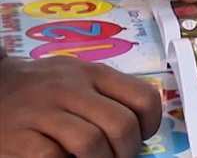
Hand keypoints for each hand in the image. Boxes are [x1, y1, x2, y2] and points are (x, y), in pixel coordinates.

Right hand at [0, 56, 160, 157]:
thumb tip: (139, 127)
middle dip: (127, 150)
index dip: (150, 125)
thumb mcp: (78, 78)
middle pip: (120, 124)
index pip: (143, 97)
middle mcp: (70, 88)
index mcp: (93, 73)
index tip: (142, 137)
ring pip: (91, 143)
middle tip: (119, 157)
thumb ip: (106, 95)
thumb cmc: (42, 88)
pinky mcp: (18, 136)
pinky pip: (53, 156)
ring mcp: (42, 111)